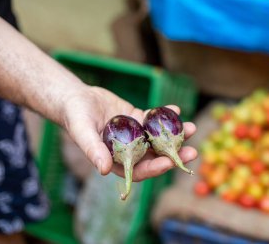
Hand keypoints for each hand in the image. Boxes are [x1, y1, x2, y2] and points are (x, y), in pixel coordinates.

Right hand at [62, 86, 196, 180]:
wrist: (77, 99)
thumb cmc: (76, 118)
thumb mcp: (82, 133)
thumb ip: (93, 150)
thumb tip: (104, 170)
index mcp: (118, 161)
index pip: (139, 170)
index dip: (155, 168)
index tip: (169, 163)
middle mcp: (130, 151)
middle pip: (155, 156)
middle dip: (174, 154)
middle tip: (193, 152)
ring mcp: (136, 135)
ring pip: (159, 138)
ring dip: (176, 135)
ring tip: (192, 128)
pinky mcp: (139, 120)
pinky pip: (155, 119)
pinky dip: (166, 115)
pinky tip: (177, 109)